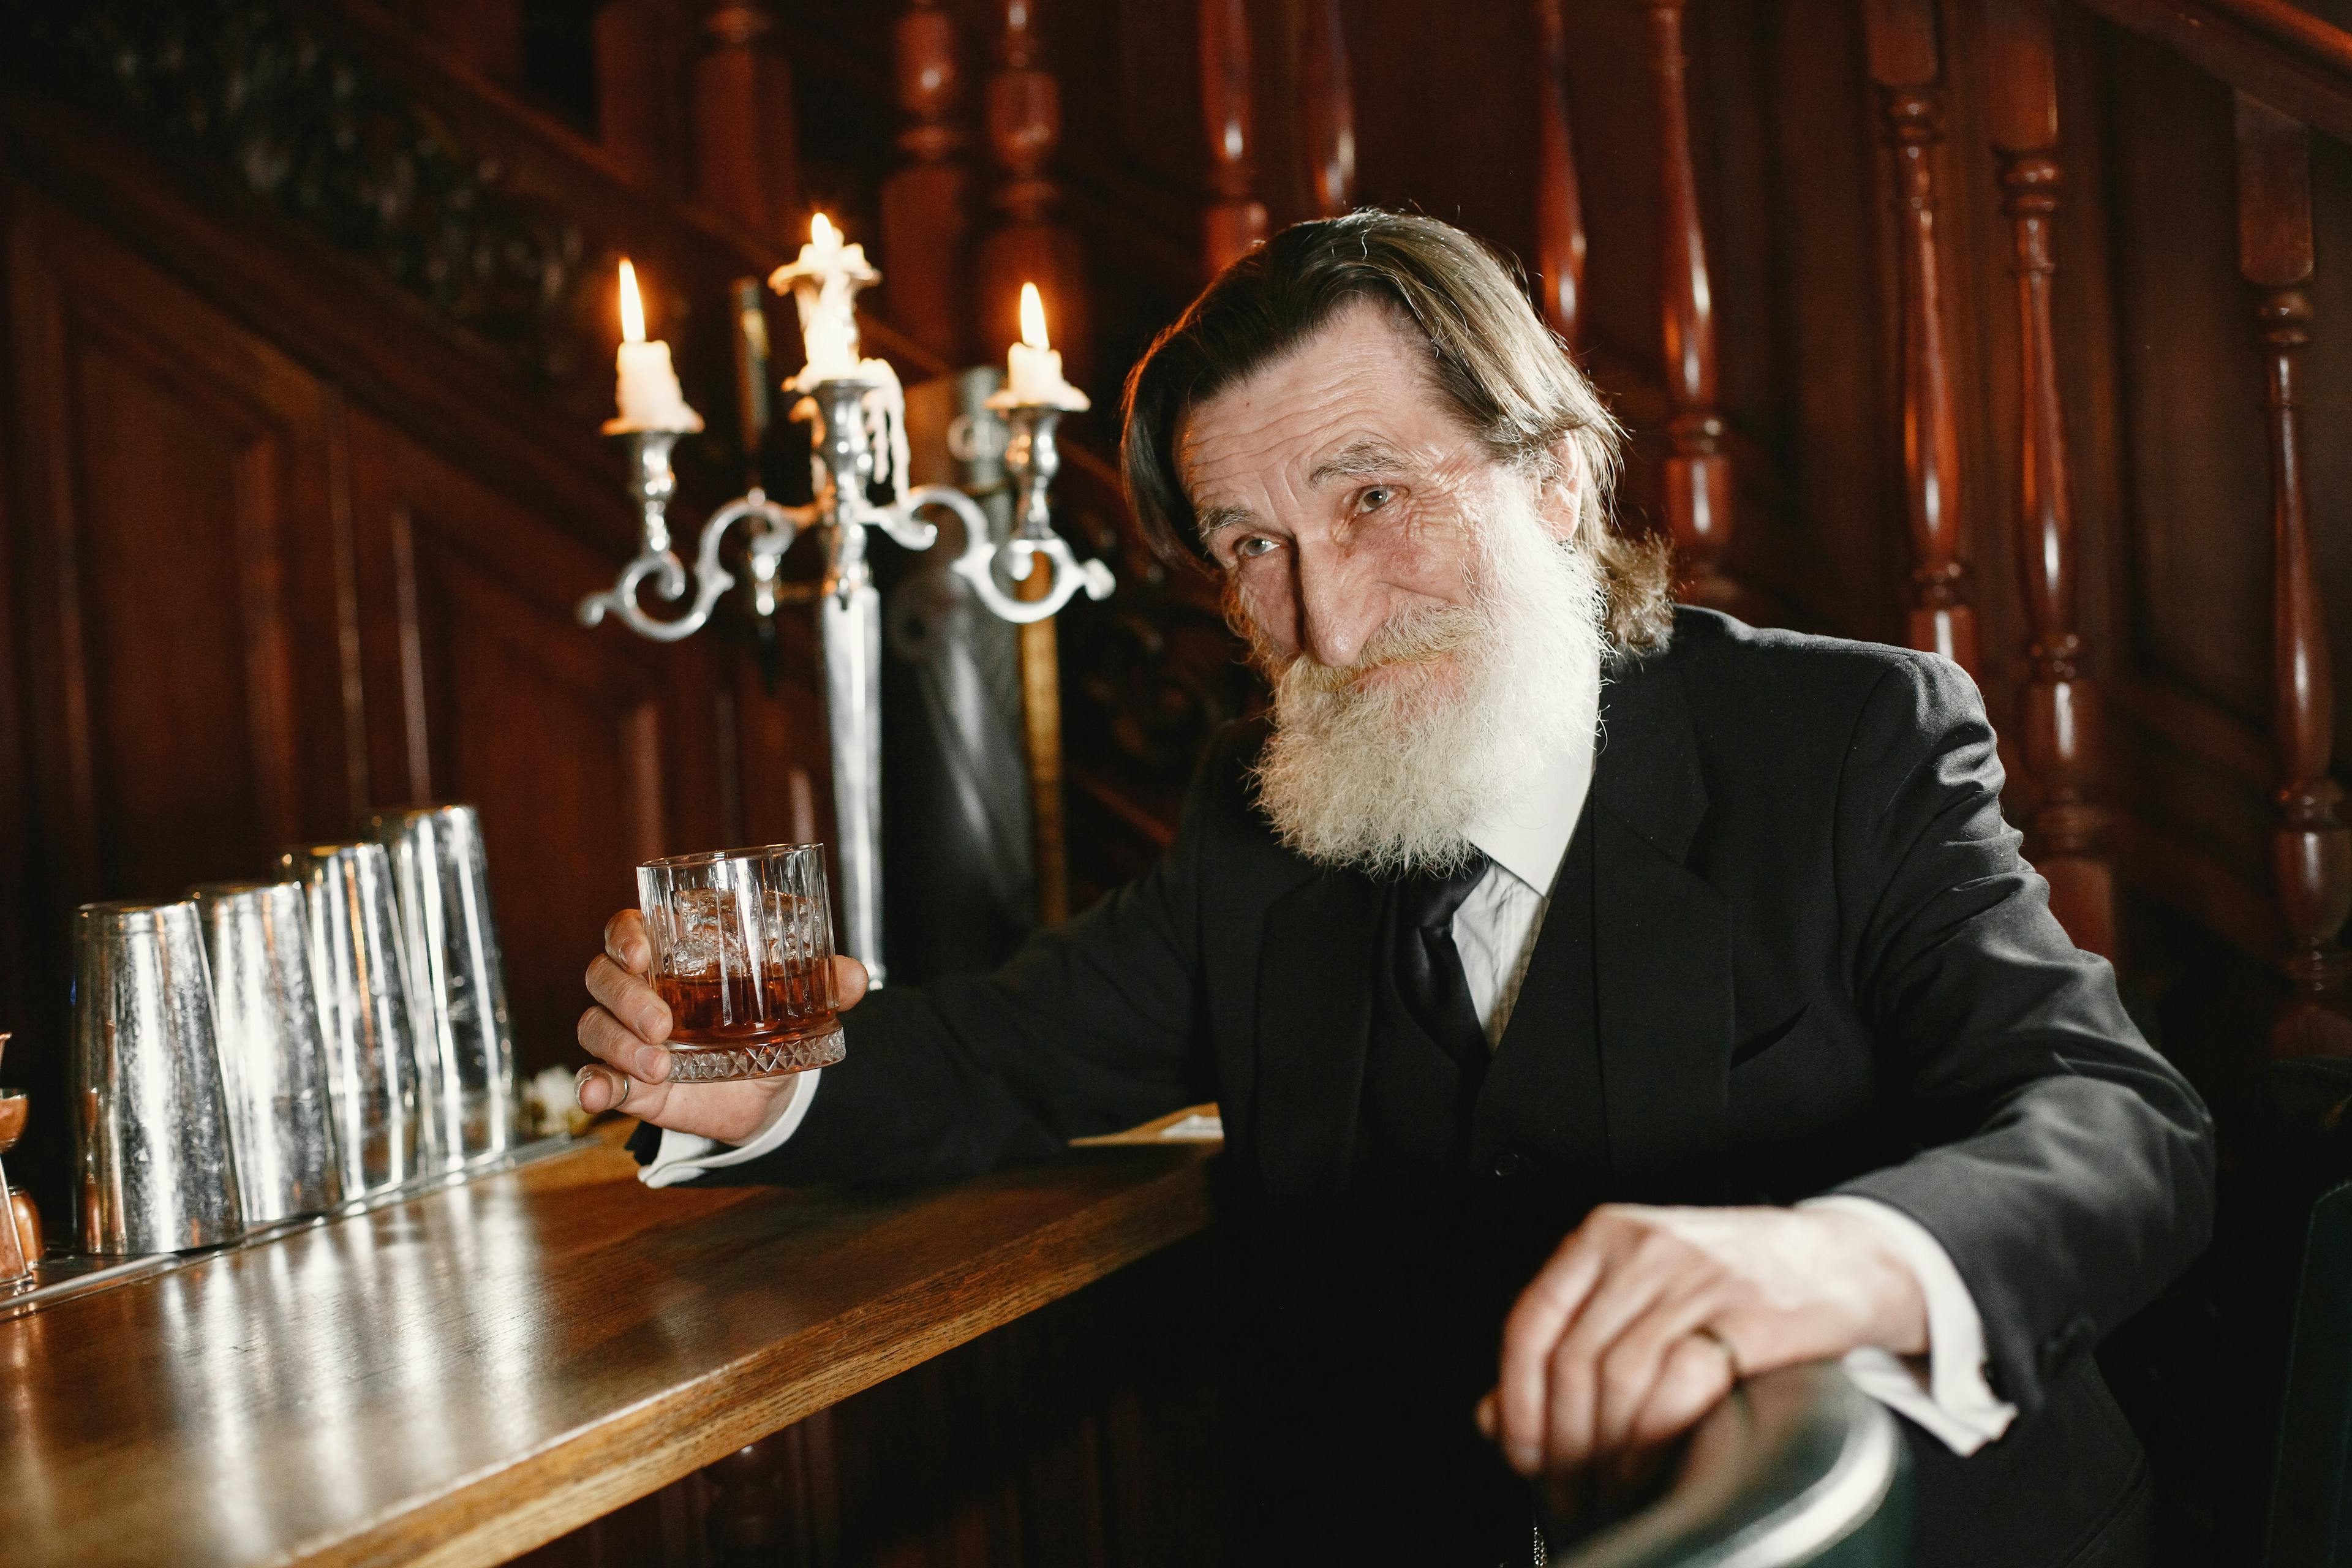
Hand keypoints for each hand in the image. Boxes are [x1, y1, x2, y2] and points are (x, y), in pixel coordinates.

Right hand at [576, 909, 868, 1143]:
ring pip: (595, 1026)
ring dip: (619, 1045)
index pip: (627, 929)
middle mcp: (640, 991)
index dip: (626, 935)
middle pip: (603, 977)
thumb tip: (855, 977)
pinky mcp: (628, 1081)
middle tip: (664, 1024)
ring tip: (662, 1066)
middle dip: (627, 998)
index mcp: (672, 955)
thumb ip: (825, 985)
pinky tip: (600, 1095)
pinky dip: (591, 1086)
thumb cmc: (768, 1026)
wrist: (766, 1090)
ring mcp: (627, 1036)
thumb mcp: (797, 1004)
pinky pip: (593, 1079)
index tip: (643, 952)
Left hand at [1475, 1204, 1926, 1484]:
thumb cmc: (1735, 1282)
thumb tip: (1491, 1416)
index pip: (1531, 1322)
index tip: (1521, 1455)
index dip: (1516, 1400)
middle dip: (1562, 1445)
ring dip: (1606, 1454)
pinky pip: (1682, 1383)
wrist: (1844, 1259)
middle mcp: (1644, 1248)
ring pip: (1620, 1376)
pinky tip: (1657, 1470)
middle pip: (1573, 1360)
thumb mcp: (1642, 1290)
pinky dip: (1657, 1439)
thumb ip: (1572, 1340)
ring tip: (1609, 1494)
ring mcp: (1698, 1277)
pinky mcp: (1751, 1313)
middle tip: (1567, 1494)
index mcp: (1605, 1235)